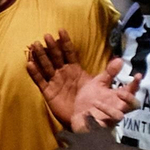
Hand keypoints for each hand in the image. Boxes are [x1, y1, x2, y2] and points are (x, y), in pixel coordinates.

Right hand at [25, 32, 141, 131]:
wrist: (85, 119)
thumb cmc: (93, 101)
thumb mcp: (102, 85)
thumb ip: (110, 73)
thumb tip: (120, 60)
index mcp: (75, 69)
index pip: (69, 53)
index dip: (65, 42)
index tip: (61, 30)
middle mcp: (63, 73)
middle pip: (56, 57)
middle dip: (51, 46)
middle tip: (46, 35)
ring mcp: (54, 82)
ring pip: (46, 66)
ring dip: (40, 56)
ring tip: (35, 45)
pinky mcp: (48, 93)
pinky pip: (40, 81)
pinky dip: (34, 73)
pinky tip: (29, 64)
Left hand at [71, 60, 141, 132]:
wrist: (76, 114)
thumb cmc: (90, 99)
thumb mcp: (98, 83)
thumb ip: (109, 73)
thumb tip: (120, 59)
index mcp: (118, 97)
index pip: (132, 90)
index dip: (136, 84)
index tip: (138, 75)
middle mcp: (117, 108)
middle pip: (133, 106)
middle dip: (129, 99)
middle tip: (121, 93)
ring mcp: (110, 118)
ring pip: (119, 116)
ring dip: (108, 109)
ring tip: (95, 102)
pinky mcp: (100, 127)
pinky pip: (102, 125)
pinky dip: (94, 119)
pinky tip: (87, 113)